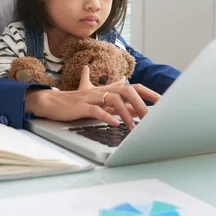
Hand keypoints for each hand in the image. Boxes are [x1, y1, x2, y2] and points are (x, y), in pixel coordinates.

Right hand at [25, 66, 160, 129]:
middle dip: (141, 104)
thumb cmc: (75, 101)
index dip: (148, 93)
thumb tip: (132, 100)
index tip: (163, 102)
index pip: (132, 87)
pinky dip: (106, 116)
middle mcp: (102, 91)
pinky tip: (114, 123)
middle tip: (152, 119)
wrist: (52, 102)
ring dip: (126, 114)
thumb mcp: (96, 99)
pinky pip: (96, 109)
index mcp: (107, 90)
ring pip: (114, 100)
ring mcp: (92, 97)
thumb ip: (113, 97)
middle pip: (127, 91)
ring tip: (133, 128)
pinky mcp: (81, 106)